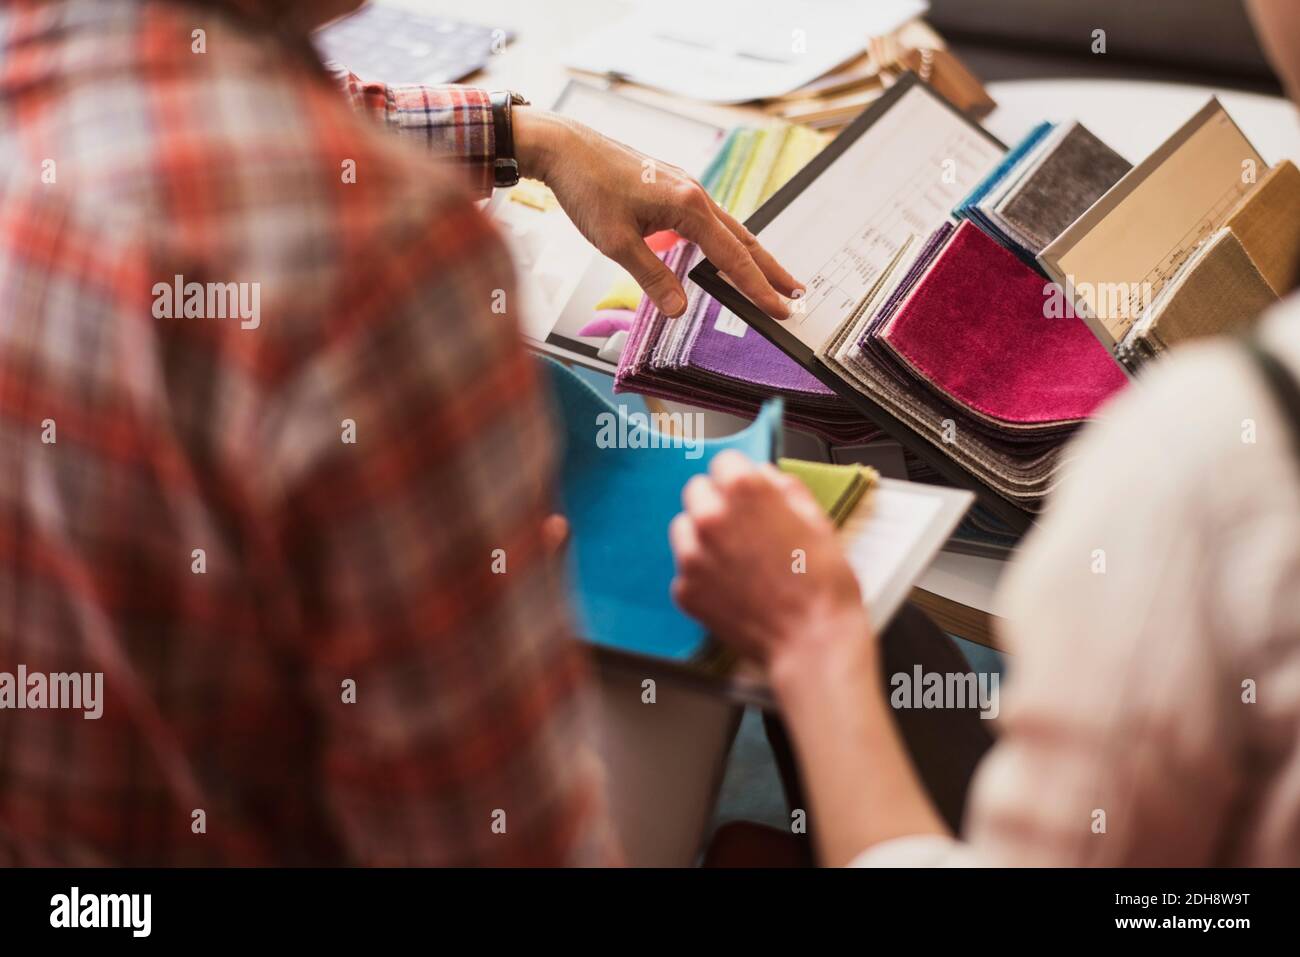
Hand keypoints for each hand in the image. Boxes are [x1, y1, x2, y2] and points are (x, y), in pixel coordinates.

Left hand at [514, 108, 800, 319]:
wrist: (566, 149)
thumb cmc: (588, 189)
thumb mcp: (616, 242)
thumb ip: (651, 277)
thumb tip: (679, 310)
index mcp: (687, 205)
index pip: (733, 257)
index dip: (758, 288)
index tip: (780, 309)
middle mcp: (694, 193)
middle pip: (744, 240)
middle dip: (771, 270)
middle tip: (797, 294)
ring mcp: (685, 188)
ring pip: (729, 229)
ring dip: (752, 256)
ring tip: (772, 278)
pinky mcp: (673, 188)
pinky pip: (711, 221)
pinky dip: (727, 242)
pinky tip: (726, 254)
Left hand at [669, 451, 871, 681]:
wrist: (812, 642)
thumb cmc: (823, 585)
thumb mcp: (817, 520)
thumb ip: (784, 488)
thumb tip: (766, 477)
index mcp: (745, 492)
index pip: (724, 462)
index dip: (741, 478)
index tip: (748, 493)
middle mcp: (710, 518)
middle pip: (697, 491)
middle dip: (717, 503)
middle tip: (743, 527)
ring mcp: (692, 556)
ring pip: (684, 528)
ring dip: (703, 537)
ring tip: (737, 559)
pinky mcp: (684, 590)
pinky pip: (685, 569)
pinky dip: (703, 575)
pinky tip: (732, 587)